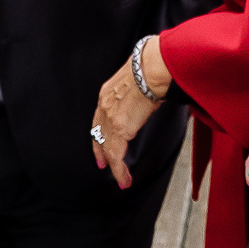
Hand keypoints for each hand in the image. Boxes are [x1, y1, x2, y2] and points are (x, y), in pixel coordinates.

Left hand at [90, 34, 170, 189]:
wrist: (150, 69)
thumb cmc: (150, 69)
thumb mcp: (135, 80)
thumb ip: (135, 91)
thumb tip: (148, 94)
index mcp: (106, 93)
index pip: (98, 118)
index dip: (99, 132)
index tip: (100, 142)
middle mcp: (104, 106)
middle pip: (98, 135)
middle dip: (100, 151)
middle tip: (102, 164)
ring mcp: (110, 119)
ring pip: (108, 149)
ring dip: (114, 166)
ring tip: (122, 178)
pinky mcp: (120, 130)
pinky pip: (116, 156)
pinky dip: (120, 170)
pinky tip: (125, 179)